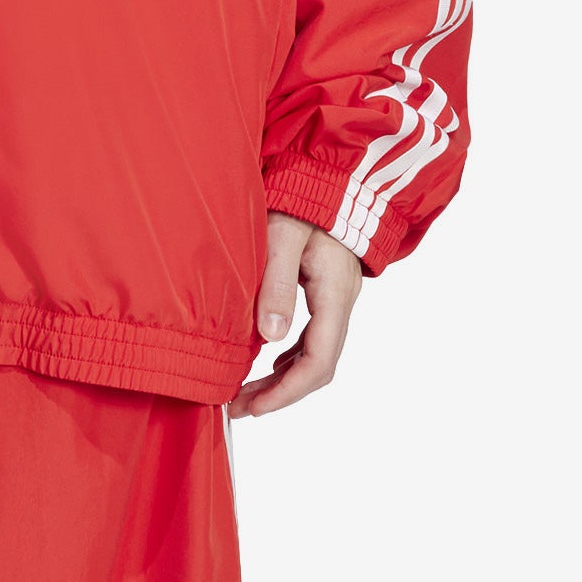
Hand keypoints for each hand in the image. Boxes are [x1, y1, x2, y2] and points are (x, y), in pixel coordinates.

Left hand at [226, 209, 361, 420]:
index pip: (318, 361)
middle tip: (240, 407)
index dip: (288, 392)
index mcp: (334, 293)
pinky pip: (313, 337)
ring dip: (283, 378)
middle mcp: (341, 302)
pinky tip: (269, 362)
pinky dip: (290, 357)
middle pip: (318, 366)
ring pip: (315, 354)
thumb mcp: (282, 234)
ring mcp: (337, 298)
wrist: (326, 173)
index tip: (255, 407)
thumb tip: (270, 336)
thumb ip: (276, 283)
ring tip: (247, 392)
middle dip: (280, 393)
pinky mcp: (327, 291)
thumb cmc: (304, 198)